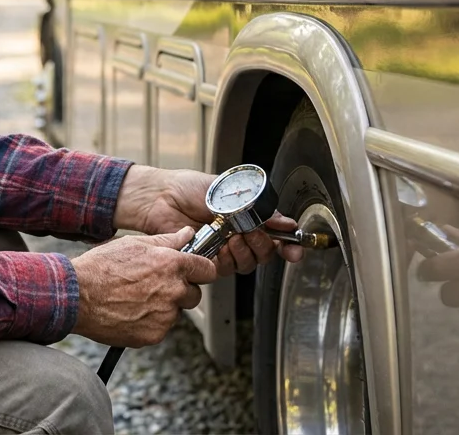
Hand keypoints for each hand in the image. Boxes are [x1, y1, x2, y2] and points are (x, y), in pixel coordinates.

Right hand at [72, 227, 218, 346]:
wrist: (77, 296)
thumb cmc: (102, 267)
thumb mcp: (135, 244)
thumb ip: (167, 240)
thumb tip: (187, 234)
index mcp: (172, 265)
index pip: (208, 270)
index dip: (200, 270)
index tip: (193, 271)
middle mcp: (174, 291)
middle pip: (194, 294)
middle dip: (181, 290)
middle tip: (155, 286)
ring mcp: (165, 316)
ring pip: (176, 312)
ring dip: (164, 307)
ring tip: (136, 298)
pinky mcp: (154, 335)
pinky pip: (160, 328)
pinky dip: (150, 322)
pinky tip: (131, 311)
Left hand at [114, 165, 304, 274]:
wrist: (162, 197)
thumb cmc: (190, 188)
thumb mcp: (229, 193)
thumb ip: (258, 208)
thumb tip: (284, 220)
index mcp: (246, 218)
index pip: (275, 236)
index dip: (289, 245)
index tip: (296, 249)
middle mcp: (238, 236)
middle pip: (265, 254)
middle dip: (264, 244)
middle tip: (253, 231)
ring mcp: (223, 250)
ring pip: (248, 264)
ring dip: (246, 250)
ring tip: (234, 236)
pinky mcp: (207, 261)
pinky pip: (227, 269)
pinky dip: (228, 258)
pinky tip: (221, 244)